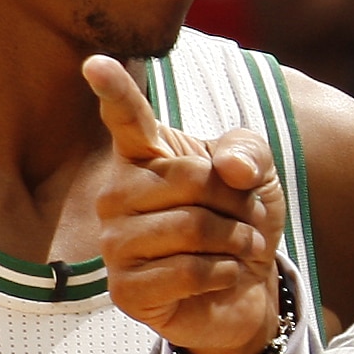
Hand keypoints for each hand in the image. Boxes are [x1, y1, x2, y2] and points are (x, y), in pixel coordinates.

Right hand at [92, 53, 287, 353]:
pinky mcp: (126, 291)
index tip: (96, 62)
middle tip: (245, 218)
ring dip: (236, 239)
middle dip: (234, 201)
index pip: (126, 119)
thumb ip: (247, 153)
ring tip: (241, 247)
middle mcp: (117, 196)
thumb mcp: (258, 173)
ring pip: (191, 228)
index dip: (114, 91)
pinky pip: (186, 273)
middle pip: (187, 180)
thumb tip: (232, 170)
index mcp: (143, 156)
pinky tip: (223, 276)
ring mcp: (115, 245)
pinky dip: (224, 274)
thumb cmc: (239, 221)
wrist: (246, 289)